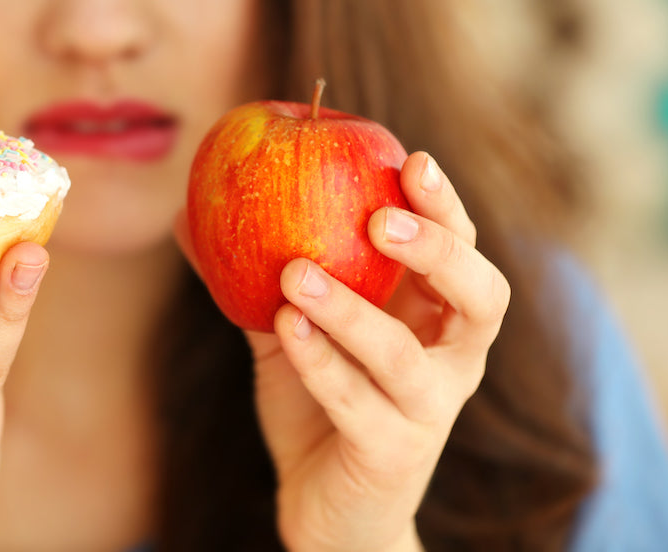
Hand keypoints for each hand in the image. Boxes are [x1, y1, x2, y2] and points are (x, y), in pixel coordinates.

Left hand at [177, 152, 508, 551]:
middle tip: (380, 218)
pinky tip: (283, 326)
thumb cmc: (318, 405)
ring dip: (351, 310)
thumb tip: (186, 210)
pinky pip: (358, 404)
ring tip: (295, 273)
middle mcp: (450, 361)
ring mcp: (428, 412)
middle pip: (481, 296)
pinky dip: (320, 362)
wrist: (326, 509)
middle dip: (438, 249)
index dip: (444, 205)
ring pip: (406, 356)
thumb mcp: (287, 330)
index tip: (410, 159)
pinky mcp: (392, 455)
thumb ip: (252, 274)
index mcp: (435, 317)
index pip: (462, 249)